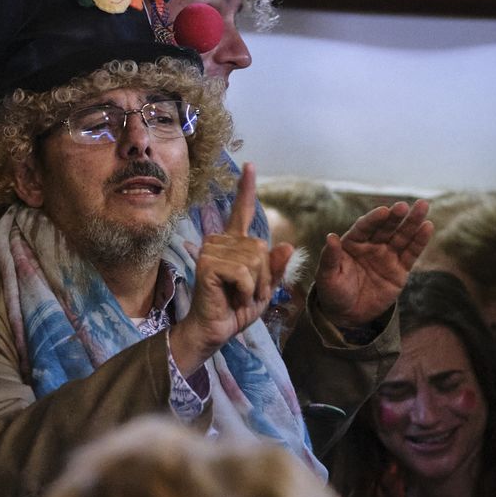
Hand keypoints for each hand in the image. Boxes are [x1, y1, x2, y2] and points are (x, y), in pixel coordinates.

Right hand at [169, 163, 293, 372]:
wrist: (214, 330)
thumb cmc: (235, 309)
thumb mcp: (265, 289)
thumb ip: (276, 268)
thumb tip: (287, 245)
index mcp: (234, 244)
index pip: (243, 212)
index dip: (246, 189)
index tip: (250, 166)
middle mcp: (220, 241)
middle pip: (261, 248)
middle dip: (264, 276)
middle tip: (248, 293)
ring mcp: (211, 250)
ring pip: (254, 260)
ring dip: (254, 285)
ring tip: (239, 296)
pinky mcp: (207, 263)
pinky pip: (243, 272)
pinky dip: (246, 290)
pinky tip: (233, 297)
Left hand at [313, 198, 432, 328]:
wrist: (348, 315)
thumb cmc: (333, 293)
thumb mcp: (327, 277)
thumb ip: (330, 258)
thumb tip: (331, 237)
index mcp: (352, 242)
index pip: (364, 227)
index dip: (374, 219)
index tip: (384, 211)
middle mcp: (371, 245)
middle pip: (386, 227)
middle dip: (396, 216)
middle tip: (404, 206)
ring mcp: (387, 256)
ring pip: (402, 236)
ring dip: (412, 222)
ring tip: (423, 206)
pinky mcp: (400, 270)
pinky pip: (411, 253)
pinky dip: (419, 241)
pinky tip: (427, 227)